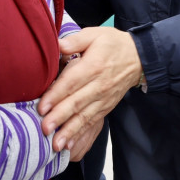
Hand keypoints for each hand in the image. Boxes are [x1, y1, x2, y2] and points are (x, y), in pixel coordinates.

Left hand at [38, 28, 141, 152]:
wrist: (138, 57)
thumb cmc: (113, 44)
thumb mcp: (95, 34)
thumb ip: (75, 40)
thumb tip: (57, 45)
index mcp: (93, 66)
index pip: (71, 83)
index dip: (56, 95)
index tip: (41, 107)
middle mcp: (98, 85)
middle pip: (76, 103)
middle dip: (59, 117)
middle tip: (44, 129)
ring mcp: (103, 99)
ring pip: (84, 117)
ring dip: (69, 131)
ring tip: (55, 144)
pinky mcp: (106, 107)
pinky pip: (92, 122)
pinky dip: (80, 134)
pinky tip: (69, 144)